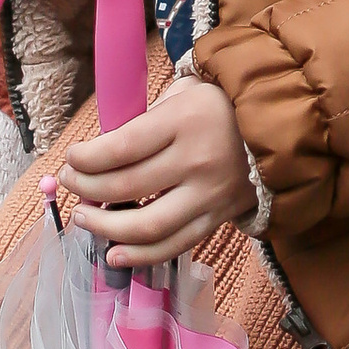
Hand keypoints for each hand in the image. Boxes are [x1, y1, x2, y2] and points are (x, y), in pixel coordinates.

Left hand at [55, 78, 253, 269]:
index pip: (121, 148)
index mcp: (185, 121)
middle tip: (69, 183)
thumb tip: (97, 153)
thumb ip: (142, 121)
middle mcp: (198, 161)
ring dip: (105, 227)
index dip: (85, 159)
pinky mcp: (217, 219)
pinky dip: (139, 255)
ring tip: (82, 218)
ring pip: (148, 226)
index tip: (70, 159)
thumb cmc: (218, 106)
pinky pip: (173, 245)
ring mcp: (209, 196)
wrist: (280, 127)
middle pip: (127, 186)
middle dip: (86, 188)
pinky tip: (113, 253)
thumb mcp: (182, 94)